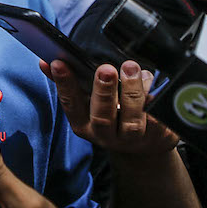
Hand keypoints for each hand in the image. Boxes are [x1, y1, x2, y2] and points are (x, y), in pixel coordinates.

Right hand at [41, 59, 177, 155]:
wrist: (144, 146)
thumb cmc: (112, 116)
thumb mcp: (88, 103)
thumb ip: (69, 82)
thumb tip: (45, 61)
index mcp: (85, 124)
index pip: (71, 104)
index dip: (64, 84)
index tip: (59, 63)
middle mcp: (108, 136)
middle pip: (103, 117)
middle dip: (103, 92)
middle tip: (105, 69)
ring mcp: (135, 139)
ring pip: (133, 120)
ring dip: (132, 92)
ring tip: (132, 69)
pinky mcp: (160, 137)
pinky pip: (161, 119)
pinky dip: (158, 100)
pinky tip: (155, 84)